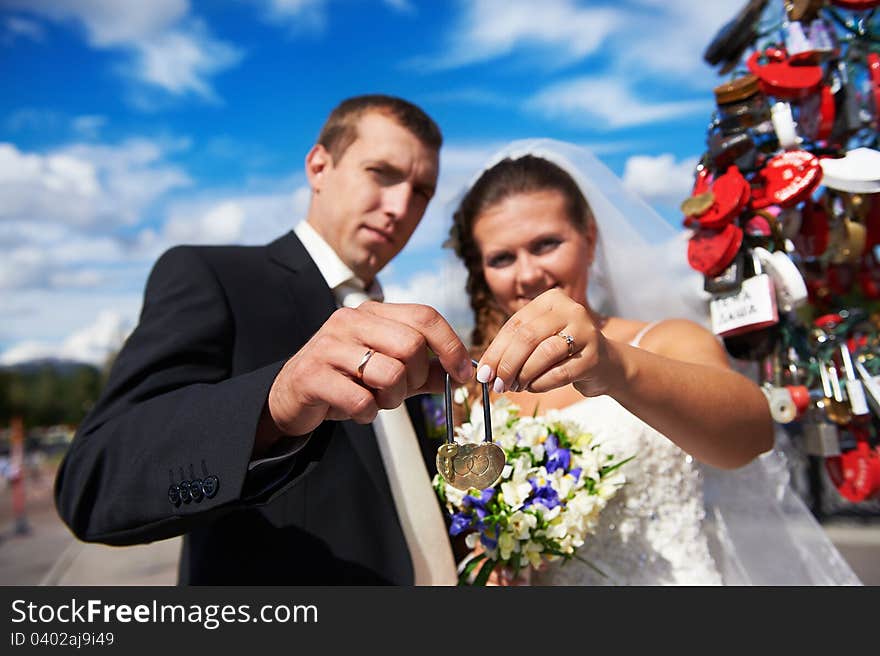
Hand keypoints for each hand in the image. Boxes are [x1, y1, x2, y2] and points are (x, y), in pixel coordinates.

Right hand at [266, 301, 472, 438]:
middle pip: (411, 346)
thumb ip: (427, 370)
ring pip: (390, 373)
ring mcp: (329, 345)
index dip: (451, 346)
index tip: (463, 374)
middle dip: (415, 379)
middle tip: (399, 392)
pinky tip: (356, 410)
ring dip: (390, 399)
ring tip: (374, 400)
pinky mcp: (312, 375)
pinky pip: (361, 400)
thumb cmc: (347, 381)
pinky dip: (366, 413)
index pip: (425, 316)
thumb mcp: (392, 372)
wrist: (292, 397)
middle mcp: (350, 320)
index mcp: (373, 312)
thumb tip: (466, 371)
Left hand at [475, 288, 622, 397]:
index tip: (483, 373)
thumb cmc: (563, 353)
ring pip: (544, 353)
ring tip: (515, 386)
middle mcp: (570, 309)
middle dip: (507, 364)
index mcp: (551, 300)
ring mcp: (586, 331)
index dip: (495, 351)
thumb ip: (513, 348)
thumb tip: (485, 370)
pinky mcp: (594, 355)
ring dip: (523, 375)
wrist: (605, 364)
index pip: (515, 324)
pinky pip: (560, 372)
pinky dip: (541, 383)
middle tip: (497, 385)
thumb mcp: (539, 340)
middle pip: (527, 337)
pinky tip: (533, 387)